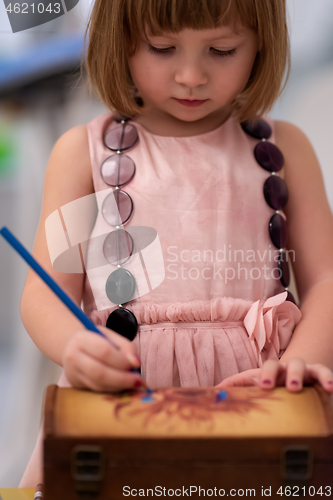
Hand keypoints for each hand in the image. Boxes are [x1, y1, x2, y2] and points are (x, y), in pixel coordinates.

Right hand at [62, 326, 142, 391]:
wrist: (71, 346)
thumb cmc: (95, 339)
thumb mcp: (110, 336)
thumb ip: (126, 346)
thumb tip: (136, 363)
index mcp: (82, 339)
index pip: (104, 351)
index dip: (122, 360)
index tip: (137, 364)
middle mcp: (73, 356)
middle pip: (100, 372)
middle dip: (122, 378)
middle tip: (138, 380)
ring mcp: (72, 372)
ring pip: (98, 384)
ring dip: (119, 386)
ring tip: (133, 384)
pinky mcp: (76, 384)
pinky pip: (96, 390)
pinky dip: (112, 389)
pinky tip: (122, 386)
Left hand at [215, 357, 332, 392]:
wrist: (293, 372)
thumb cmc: (272, 379)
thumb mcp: (256, 380)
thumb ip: (239, 384)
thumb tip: (215, 389)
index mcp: (272, 369)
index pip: (268, 367)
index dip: (265, 375)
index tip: (264, 386)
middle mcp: (289, 367)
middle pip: (290, 365)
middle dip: (291, 375)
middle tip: (292, 388)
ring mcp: (306, 370)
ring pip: (310, 367)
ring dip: (315, 375)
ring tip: (321, 387)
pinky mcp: (320, 375)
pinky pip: (326, 374)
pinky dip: (329, 379)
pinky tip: (332, 388)